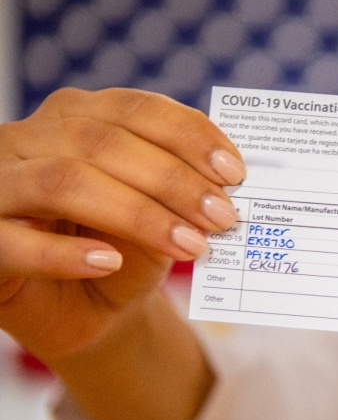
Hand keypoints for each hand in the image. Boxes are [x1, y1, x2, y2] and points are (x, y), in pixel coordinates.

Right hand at [0, 88, 244, 362]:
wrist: (84, 310)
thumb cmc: (125, 250)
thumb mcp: (162, 214)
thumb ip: (184, 191)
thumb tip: (229, 182)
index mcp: (76, 117)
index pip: (134, 109)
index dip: (187, 135)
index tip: (234, 172)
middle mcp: (29, 138)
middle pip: (102, 143)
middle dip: (173, 180)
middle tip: (223, 216)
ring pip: (62, 181)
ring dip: (136, 214)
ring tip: (190, 245)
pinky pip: (13, 240)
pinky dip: (64, 252)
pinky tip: (109, 262)